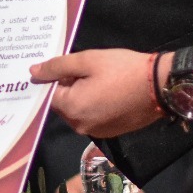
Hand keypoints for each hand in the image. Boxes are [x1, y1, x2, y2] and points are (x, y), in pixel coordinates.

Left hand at [30, 48, 162, 138]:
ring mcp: (96, 132)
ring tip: (99, 78)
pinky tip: (108, 91)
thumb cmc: (122, 69)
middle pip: (62, 104)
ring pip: (78, 111)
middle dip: (68, 87)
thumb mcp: (88, 60)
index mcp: (72, 108)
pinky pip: (92, 117)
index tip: (62, 67)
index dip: (54, 78)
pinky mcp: (111, 132)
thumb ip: (58, 66)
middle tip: (85, 69)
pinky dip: (95, 105)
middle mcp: (80, 126)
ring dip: (82, 96)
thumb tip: (33, 72)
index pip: (48, 95)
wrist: (160, 85)